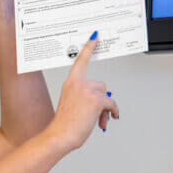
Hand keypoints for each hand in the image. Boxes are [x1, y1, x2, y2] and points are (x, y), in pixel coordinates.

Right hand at [45, 34, 119, 153]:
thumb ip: (86, 98)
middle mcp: (78, 84)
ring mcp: (87, 90)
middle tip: (98, 114)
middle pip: (100, 84)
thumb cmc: (65, 124)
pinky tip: (106, 120)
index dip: (88, 48)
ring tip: (98, 120)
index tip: (94, 37)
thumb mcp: (73, 105)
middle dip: (102, 99)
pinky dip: (112, 112)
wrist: (60, 135)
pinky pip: (112, 104)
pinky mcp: (96, 99)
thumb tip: (106, 102)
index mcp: (70, 83)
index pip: (80, 61)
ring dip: (106, 108)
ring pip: (106, 95)